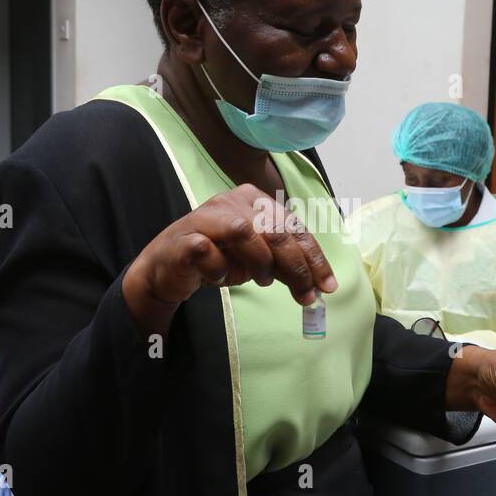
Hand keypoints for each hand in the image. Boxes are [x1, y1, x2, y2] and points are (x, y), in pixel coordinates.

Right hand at [123, 184, 336, 335]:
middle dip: (296, 267)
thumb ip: (285, 263)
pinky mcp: (185, 238)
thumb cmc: (217, 258)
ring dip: (259, 262)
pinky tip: (220, 276)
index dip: (313, 257)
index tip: (327, 286)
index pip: (292, 227)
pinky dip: (219, 269)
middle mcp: (230, 202)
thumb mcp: (258, 260)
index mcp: (253, 199)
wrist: (168, 268)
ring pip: (244, 232)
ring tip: (261, 281)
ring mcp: (206, 217)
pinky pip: (208, 252)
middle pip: (274, 230)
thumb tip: (319, 284)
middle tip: (306, 296)